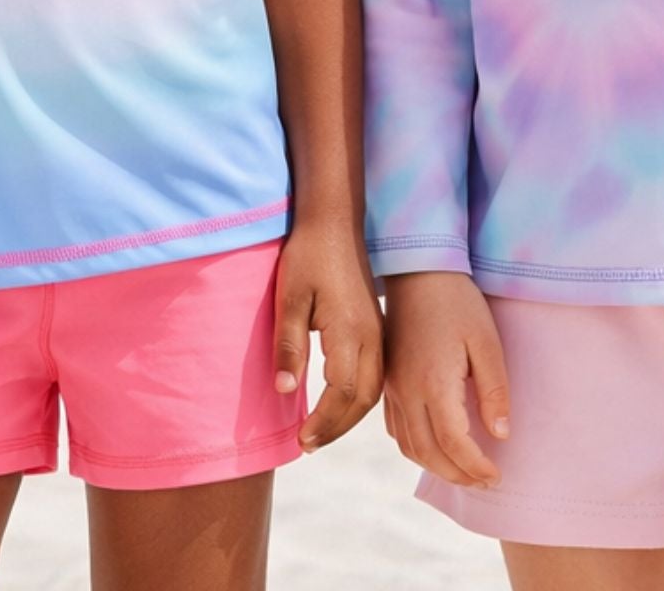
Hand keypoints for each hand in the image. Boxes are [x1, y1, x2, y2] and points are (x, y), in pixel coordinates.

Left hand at [272, 219, 383, 449]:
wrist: (335, 220)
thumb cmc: (309, 255)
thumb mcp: (289, 298)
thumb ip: (288, 345)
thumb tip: (284, 391)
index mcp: (350, 331)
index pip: (341, 392)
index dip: (322, 421)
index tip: (300, 438)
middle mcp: (372, 336)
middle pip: (362, 398)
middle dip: (337, 426)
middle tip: (308, 443)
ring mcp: (379, 331)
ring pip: (374, 389)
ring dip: (349, 415)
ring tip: (321, 430)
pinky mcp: (377, 325)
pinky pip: (376, 373)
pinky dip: (359, 397)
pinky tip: (340, 402)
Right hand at [383, 271, 508, 487]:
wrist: (418, 268)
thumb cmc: (457, 302)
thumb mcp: (487, 342)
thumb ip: (494, 391)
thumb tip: (500, 435)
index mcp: (433, 383)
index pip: (454, 444)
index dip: (476, 467)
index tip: (497, 475)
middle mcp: (406, 390)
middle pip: (428, 453)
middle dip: (458, 475)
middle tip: (485, 480)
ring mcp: (392, 386)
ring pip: (408, 445)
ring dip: (436, 466)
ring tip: (464, 469)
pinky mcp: (387, 379)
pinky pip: (395, 428)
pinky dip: (416, 447)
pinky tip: (435, 444)